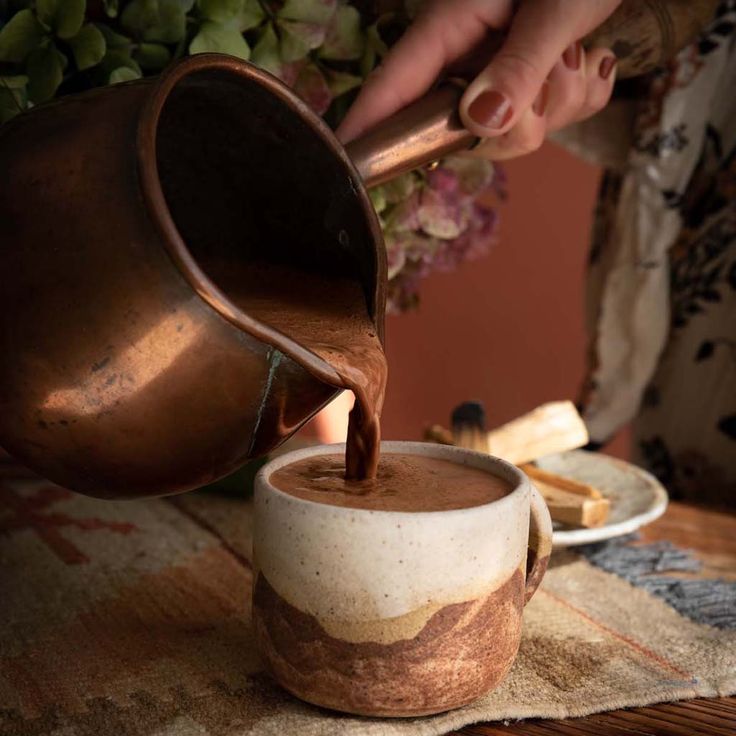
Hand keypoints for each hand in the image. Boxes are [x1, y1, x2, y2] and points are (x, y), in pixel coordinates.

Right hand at [337, 0, 621, 160]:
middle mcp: (466, 59)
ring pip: (510, 133)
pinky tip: (589, 61)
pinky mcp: (524, 86)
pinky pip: (545, 123)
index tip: (343, 168)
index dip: (367, 129)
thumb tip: (481, 121)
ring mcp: (493, 76)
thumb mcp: (555, 11)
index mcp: (451, 28)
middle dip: (522, 120)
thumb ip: (519, 67)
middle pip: (465, 131)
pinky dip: (577, 100)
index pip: (394, 88)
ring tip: (579, 54)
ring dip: (559, 103)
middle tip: (559, 69)